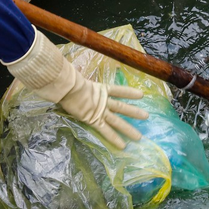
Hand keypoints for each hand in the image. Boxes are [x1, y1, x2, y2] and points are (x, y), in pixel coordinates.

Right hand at [3, 29, 147, 148]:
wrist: (66, 85)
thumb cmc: (68, 78)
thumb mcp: (72, 73)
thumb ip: (71, 71)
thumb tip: (61, 63)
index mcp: (98, 88)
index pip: (117, 90)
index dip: (129, 92)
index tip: (141, 95)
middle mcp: (102, 100)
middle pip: (122, 107)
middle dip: (134, 112)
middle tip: (147, 117)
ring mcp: (100, 110)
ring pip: (118, 120)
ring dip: (129, 129)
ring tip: (140, 137)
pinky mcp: (94, 118)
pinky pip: (106, 130)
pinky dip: (114, 138)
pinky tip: (123, 146)